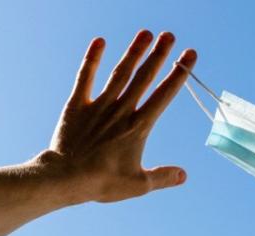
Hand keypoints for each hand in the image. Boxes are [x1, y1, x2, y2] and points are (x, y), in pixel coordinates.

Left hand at [43, 30, 197, 203]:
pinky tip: (99, 41)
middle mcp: (121, 111)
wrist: (65, 178)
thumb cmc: (102, 183)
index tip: (189, 56)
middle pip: (144, 78)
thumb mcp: (137, 185)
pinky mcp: (77, 106)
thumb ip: (162, 177)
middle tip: (170, 35)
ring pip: (120, 73)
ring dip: (133, 52)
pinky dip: (92, 59)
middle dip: (158, 55)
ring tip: (145, 33)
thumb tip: (184, 175)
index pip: (164, 95)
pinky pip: (85, 78)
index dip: (178, 74)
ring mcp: (99, 106)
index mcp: (138, 127)